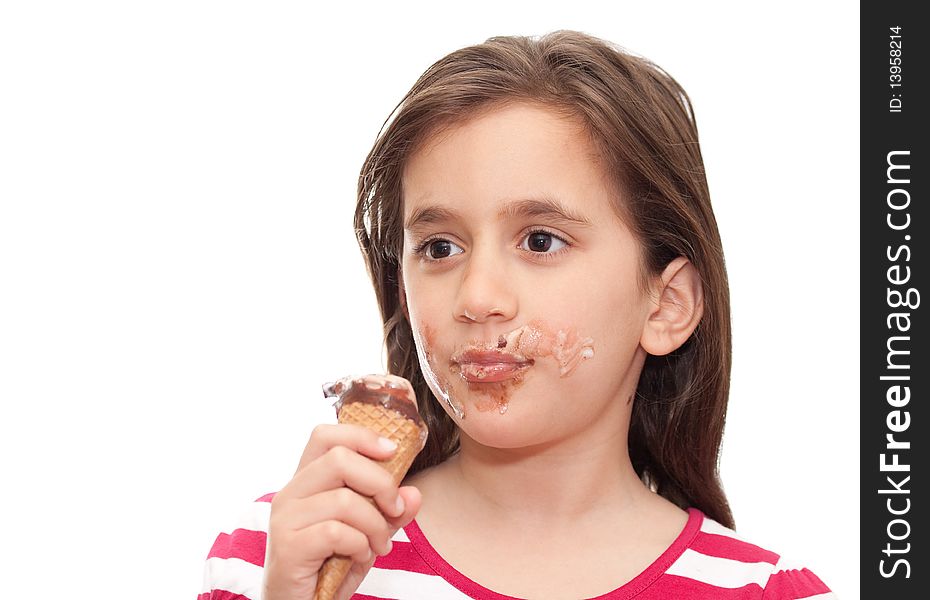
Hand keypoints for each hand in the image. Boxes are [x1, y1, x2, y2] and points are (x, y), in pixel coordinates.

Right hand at [262, 421, 422, 599]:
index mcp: (307, 481)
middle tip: (395, 509)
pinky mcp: (287, 546)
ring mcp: (285, 518)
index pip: (325, 436)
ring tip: (379, 545)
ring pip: (344, 499)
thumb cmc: (330, 567)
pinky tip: (360, 557)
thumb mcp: (368, 534)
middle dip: (380, 482)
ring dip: (375, 525)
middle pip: (339, 458)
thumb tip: (413, 494)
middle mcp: (291, 493)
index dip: (361, 436)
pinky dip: (360, 545)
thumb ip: (390, 512)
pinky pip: (336, 532)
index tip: (393, 450)